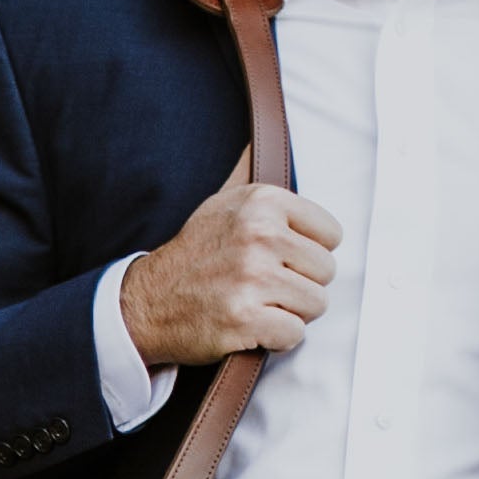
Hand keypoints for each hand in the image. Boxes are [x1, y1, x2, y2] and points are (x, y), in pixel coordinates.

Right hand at [118, 142, 341, 369]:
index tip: (280, 260)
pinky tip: (251, 327)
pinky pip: (294, 334)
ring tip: (259, 304)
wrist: (147, 302)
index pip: (331, 234)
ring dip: (291, 312)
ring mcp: (252, 278)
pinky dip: (276, 339)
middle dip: (301, 285)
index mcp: (262, 202)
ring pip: (316, 304)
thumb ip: (258, 186)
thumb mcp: (223, 204)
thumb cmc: (194, 256)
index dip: (308, 253)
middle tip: (266, 286)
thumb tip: (262, 139)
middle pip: (326, 271)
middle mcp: (259, 235)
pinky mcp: (245, 319)